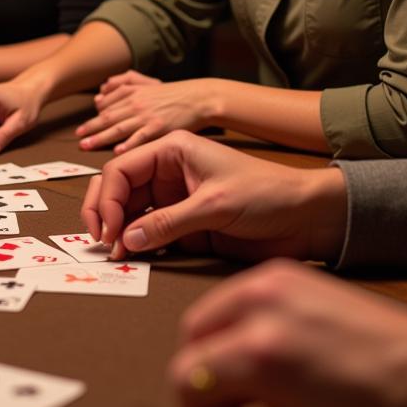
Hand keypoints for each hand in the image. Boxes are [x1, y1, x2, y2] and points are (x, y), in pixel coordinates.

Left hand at [77, 72, 216, 152]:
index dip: (93, 117)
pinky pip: (140, 137)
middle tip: (77, 138)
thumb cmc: (174, 93)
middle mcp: (136, 103)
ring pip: (119, 128)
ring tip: (87, 145)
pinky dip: (128, 144)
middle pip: (108, 116)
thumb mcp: (148, 82)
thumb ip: (125, 81)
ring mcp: (147, 116)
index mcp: (133, 92)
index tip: (82, 128)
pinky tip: (117, 151)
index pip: (106, 104)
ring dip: (100, 138)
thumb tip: (101, 89)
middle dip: (90, 128)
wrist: (198, 98)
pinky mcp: (159, 128)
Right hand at [81, 130, 346, 261]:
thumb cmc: (266, 195)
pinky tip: (132, 256)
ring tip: (115, 255)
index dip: (107, 199)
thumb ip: (169, 222)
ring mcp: (172, 198)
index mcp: (171, 150)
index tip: (109, 230)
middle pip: (116, 188)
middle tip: (100, 242)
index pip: (121, 169)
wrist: (306, 218)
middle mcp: (166, 172)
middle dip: (103, 212)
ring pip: (127, 212)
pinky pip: (147, 232)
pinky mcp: (181, 224)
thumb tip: (126, 239)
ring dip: (116, 231)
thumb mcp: (216, 204)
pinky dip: (135, 244)